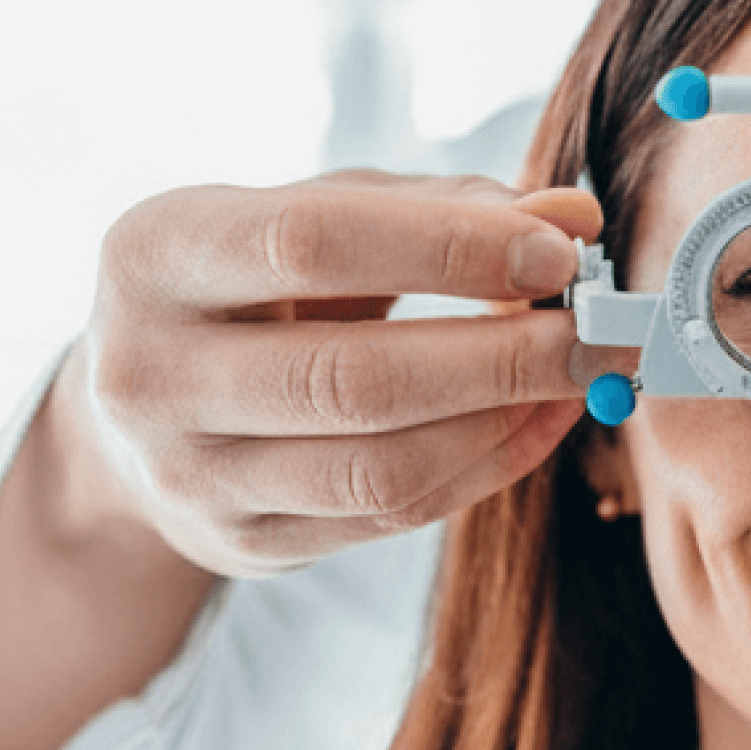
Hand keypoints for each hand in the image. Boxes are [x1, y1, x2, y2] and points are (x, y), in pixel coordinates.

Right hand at [74, 171, 618, 575]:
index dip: (450, 250)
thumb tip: (576, 216)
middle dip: (506, 358)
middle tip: (604, 336)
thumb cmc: (261, 283)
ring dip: (508, 421)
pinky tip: (542, 420)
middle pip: (357, 377)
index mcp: (154, 253)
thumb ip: (448, 207)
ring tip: (584, 377)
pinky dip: (489, 465)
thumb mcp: (325, 212)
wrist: (146, 409)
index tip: (559, 257)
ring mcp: (190, 473)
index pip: (313, 244)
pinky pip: (393, 513)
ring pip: (383, 466)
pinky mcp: (245, 542)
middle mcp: (150, 371)